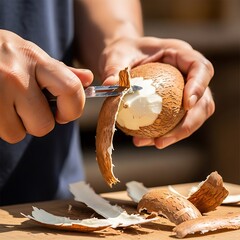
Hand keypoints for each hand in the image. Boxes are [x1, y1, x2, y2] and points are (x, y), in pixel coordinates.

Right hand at [0, 30, 92, 142]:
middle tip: (28, 108)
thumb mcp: (32, 55)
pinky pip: (2, 132)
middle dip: (39, 123)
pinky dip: (3, 125)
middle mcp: (16, 76)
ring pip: (18, 133)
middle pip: (44, 125)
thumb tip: (88, 79)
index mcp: (36, 60)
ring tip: (7, 104)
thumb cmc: (2, 54)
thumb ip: (60, 72)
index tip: (63, 114)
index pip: (71, 89)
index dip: (73, 110)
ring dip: (17, 125)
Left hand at [99, 36, 214, 147]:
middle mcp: (187, 73)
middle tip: (166, 137)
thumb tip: (111, 84)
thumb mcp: (117, 55)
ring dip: (177, 133)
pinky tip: (144, 140)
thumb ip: (115, 68)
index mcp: (180, 54)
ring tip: (155, 143)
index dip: (199, 86)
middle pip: (203, 99)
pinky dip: (165, 133)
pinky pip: (176, 121)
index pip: (201, 68)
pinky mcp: (174, 104)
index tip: (187, 104)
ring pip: (193, 116)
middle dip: (189, 122)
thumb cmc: (123, 51)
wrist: (122, 58)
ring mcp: (183, 90)